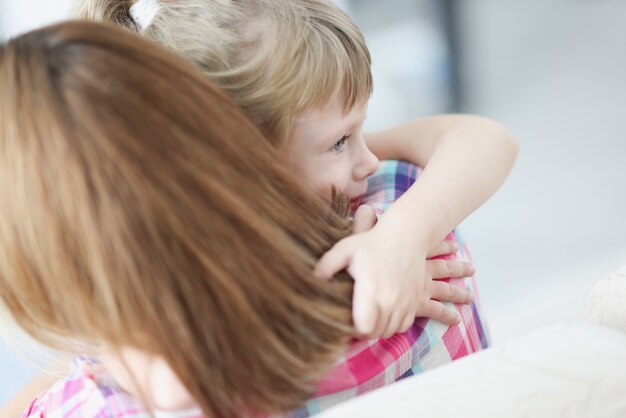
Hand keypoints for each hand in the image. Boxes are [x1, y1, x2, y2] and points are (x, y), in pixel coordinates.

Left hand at [314, 218, 473, 338]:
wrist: (406, 235)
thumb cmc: (371, 242)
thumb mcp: (345, 249)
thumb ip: (326, 266)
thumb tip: (310, 281)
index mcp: (371, 288)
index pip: (364, 327)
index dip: (353, 329)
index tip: (346, 319)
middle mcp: (391, 298)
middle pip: (375, 333)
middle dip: (363, 330)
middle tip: (354, 318)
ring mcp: (406, 301)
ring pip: (389, 331)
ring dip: (378, 328)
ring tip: (368, 315)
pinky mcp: (416, 301)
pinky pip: (403, 325)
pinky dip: (393, 324)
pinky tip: (383, 312)